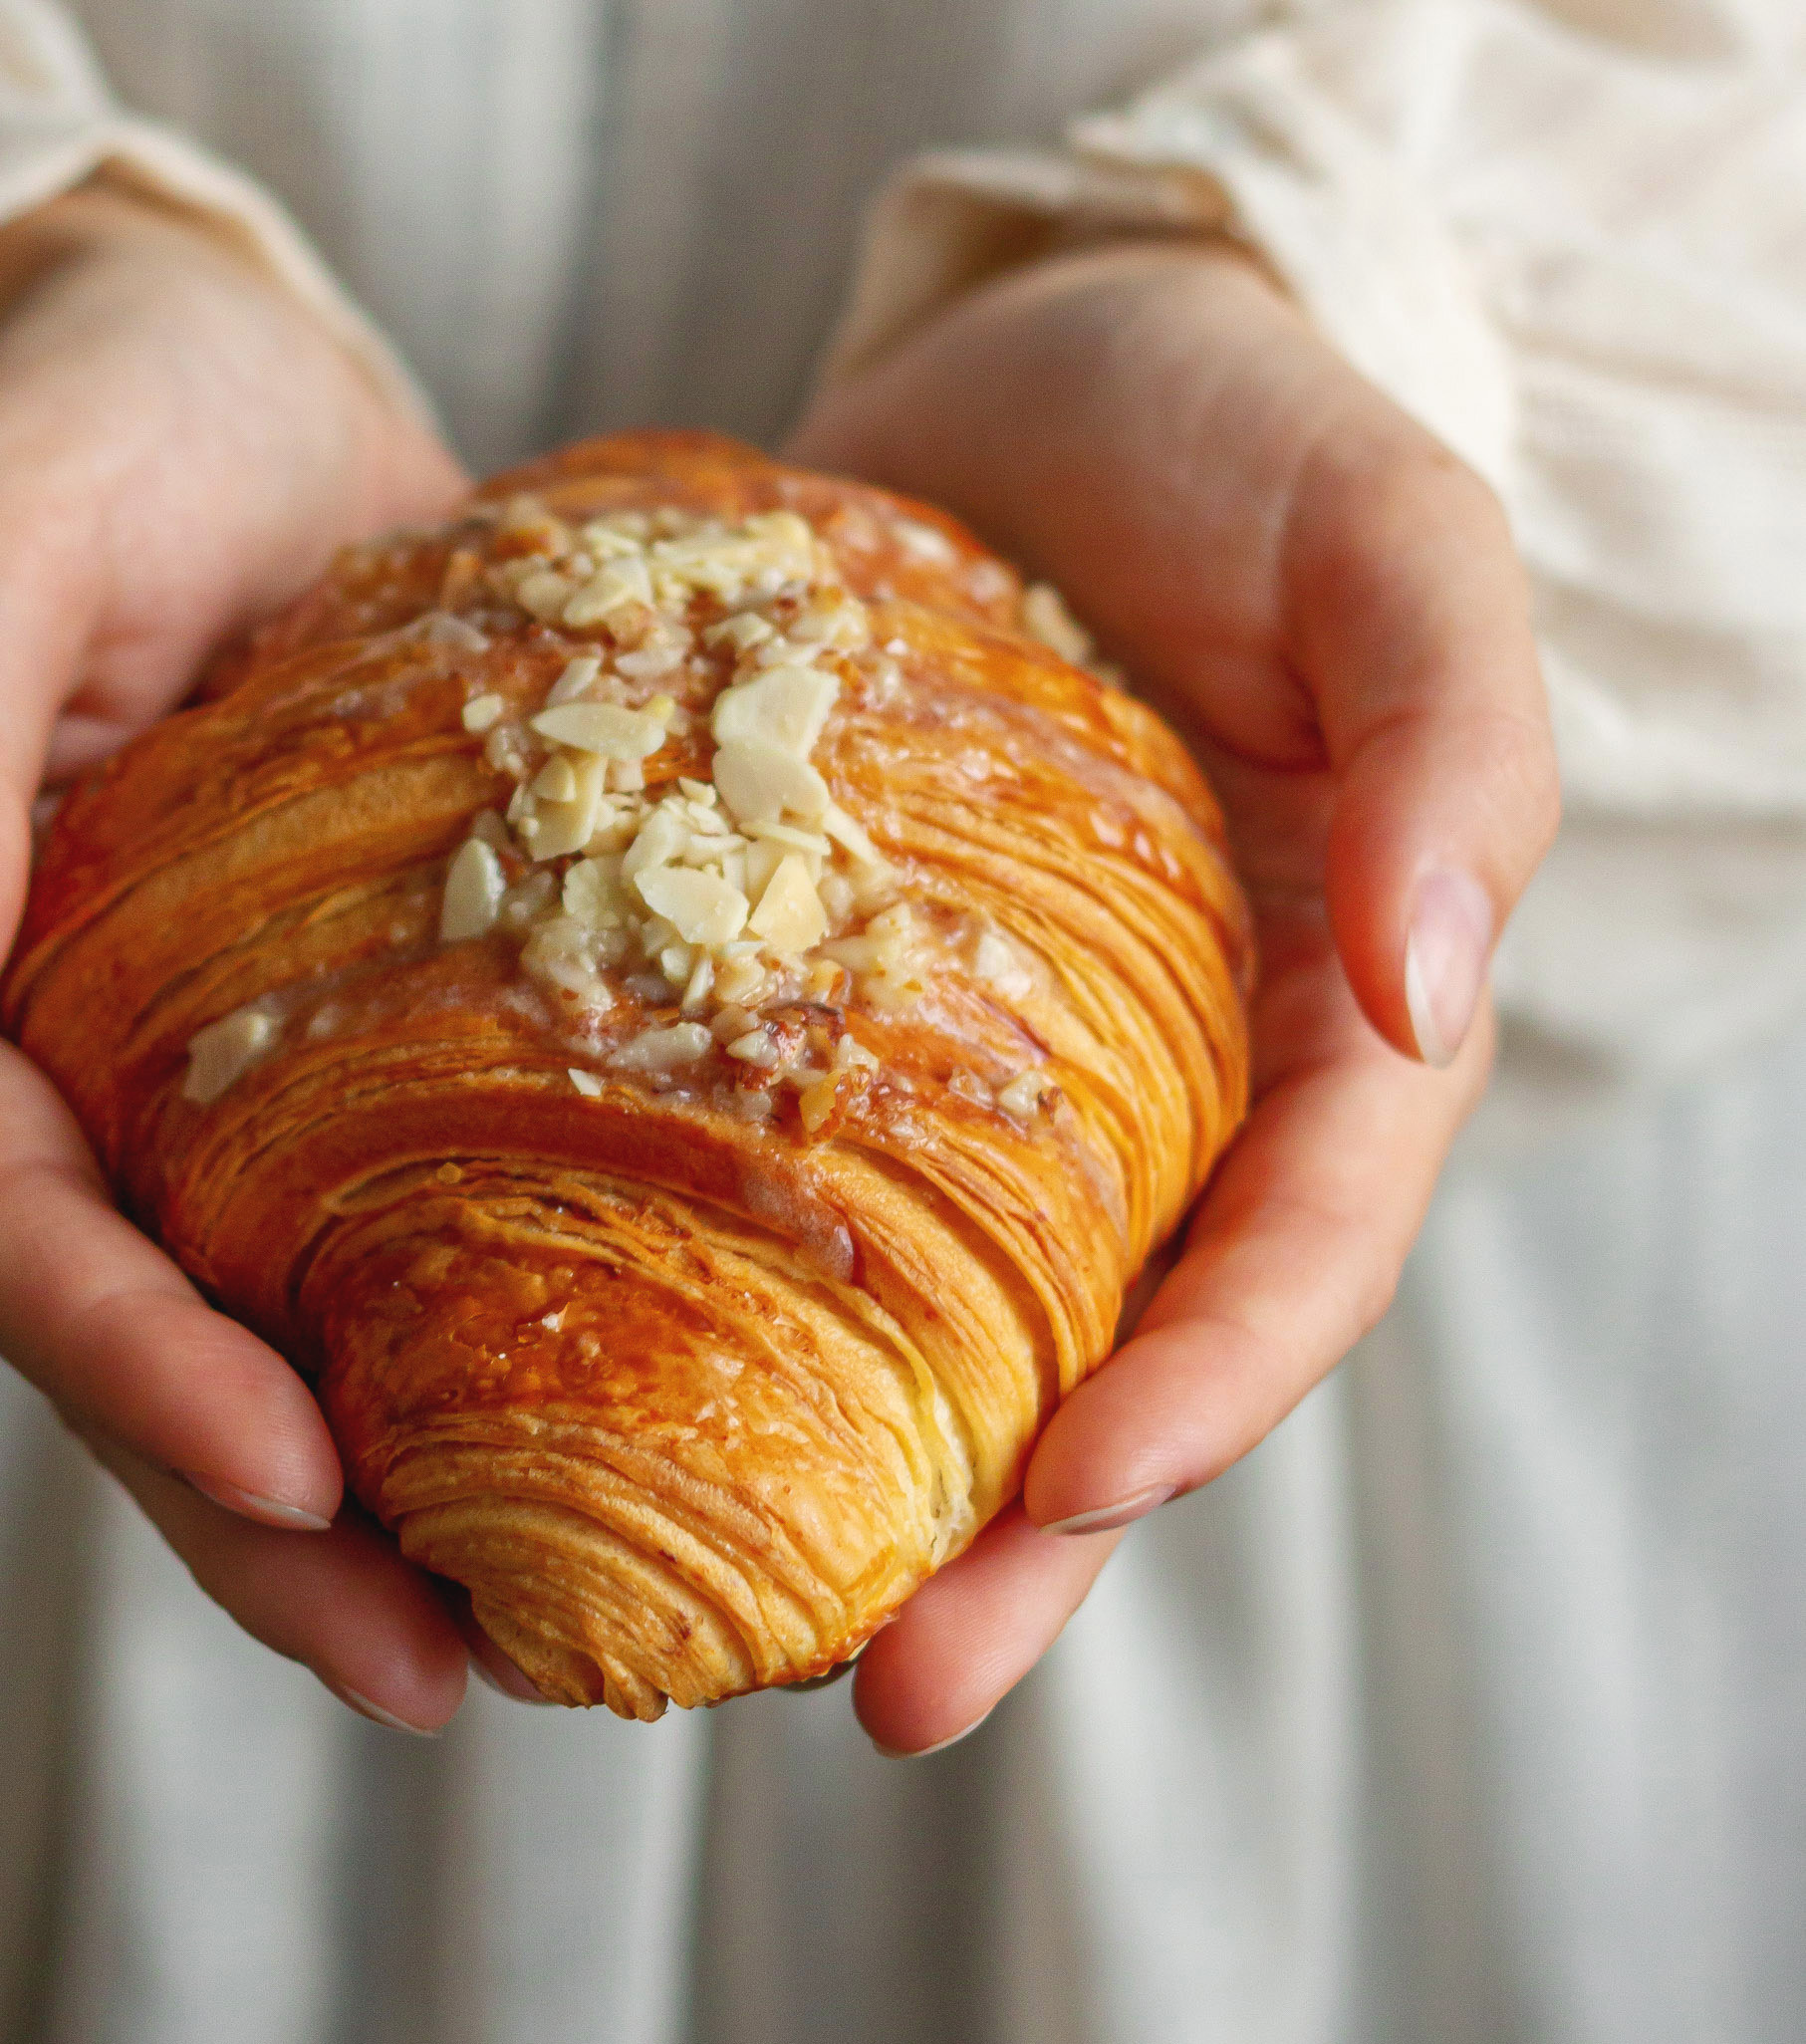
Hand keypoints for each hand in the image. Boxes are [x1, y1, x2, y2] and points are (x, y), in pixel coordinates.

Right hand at [0, 184, 479, 1732]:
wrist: (219, 361)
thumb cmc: (91, 410)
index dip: (122, 1362)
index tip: (291, 1473)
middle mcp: (42, 1064)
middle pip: (130, 1340)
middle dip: (262, 1520)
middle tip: (437, 1670)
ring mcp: (186, 1071)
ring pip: (259, 1323)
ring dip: (372, 1495)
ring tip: (526, 1641)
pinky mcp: (330, 1042)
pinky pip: (382, 1224)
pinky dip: (469, 1342)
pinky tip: (606, 1438)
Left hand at [792, 242, 1559, 1754]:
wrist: (1049, 347)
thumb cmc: (1248, 427)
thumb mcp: (1389, 534)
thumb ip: (1449, 739)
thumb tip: (1425, 989)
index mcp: (1338, 1021)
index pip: (1300, 1255)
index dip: (1209, 1392)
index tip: (1073, 1498)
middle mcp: (1174, 1088)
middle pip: (1120, 1365)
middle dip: (1020, 1549)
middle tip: (882, 1696)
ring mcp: (1000, 1066)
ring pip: (949, 1331)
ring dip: (866, 1495)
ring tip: (725, 1636)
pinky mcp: (841, 1009)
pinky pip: (797, 1185)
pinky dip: (727, 1307)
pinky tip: (594, 1391)